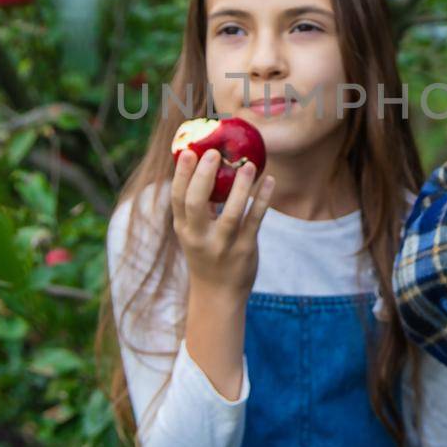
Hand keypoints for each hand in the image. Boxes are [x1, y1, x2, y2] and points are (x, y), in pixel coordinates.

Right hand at [170, 146, 275, 302]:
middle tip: (214, 152)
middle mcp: (199, 237)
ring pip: (230, 214)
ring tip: (248, 164)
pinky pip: (254, 221)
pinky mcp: (245, 250)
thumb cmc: (206, 254)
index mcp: (184, 228)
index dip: (182, 174)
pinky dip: (262, 200)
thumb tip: (205, 165)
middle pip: (196, 203)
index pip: (177, 197)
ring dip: (239, 187)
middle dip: (203, 176)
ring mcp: (223, 245)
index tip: (189, 151)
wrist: (218, 295)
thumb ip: (196, 207)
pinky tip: (269, 180)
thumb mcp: (193, 233)